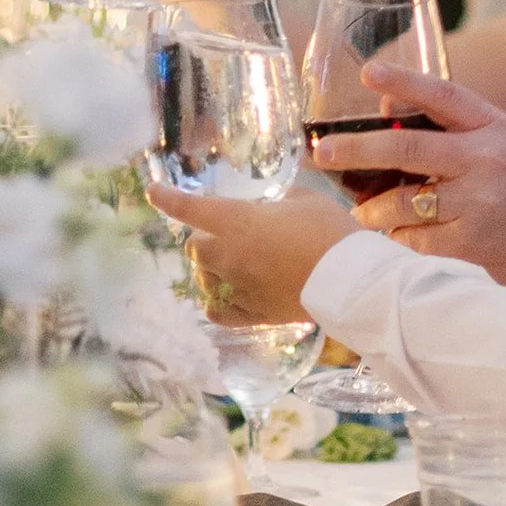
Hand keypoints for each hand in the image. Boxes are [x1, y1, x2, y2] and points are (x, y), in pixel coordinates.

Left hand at [145, 184, 357, 323]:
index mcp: (238, 222)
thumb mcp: (305, 200)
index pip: (190, 209)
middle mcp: (229, 256)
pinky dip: (218, 304)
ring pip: (204, 279)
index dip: (167, 199)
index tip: (152, 192)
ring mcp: (238, 287)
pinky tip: (224, 299)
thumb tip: (270, 207)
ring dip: (211, 271)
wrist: (353, 281)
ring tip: (232, 266)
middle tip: (227, 236)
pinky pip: (219, 312)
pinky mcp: (253, 313)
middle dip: (204, 240)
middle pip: (194, 249)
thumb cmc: (330, 232)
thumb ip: (278, 201)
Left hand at [314, 62, 505, 285]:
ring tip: (362, 211)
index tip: (368, 72)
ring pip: (400, 202)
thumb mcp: (488, 141)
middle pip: (407, 149)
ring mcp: (478, 203)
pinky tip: (398, 233)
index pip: (444, 96)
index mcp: (489, 127)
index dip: (404, 83)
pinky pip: (411, 237)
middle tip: (324, 154)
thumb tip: (382, 107)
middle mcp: (485, 160)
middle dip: (357, 150)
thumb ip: (443, 123)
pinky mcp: (469, 242)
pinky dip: (396, 235)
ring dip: (370, 209)